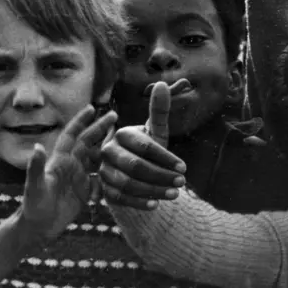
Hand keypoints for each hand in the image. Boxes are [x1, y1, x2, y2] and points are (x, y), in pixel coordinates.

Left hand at [19, 106, 117, 241]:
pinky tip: (124, 172)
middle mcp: (71, 165)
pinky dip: (112, 175)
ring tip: (124, 141)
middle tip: (116, 115)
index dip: (80, 121)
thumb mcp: (35, 187)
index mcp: (59, 160)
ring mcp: (79, 177)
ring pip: (98, 158)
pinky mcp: (85, 191)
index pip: (71, 135)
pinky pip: (102, 180)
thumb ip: (36, 168)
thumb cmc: (33, 206)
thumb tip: (37, 147)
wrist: (38, 229)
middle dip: (100, 128)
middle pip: (88, 142)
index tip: (92, 107)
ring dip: (109, 150)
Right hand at [99, 81, 189, 209]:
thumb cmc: (148, 148)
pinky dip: (138, 202)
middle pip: (135, 166)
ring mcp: (103, 171)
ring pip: (128, 184)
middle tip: (182, 182)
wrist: (134, 170)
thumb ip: (160, 109)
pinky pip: (120, 198)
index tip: (185, 167)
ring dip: (154, 190)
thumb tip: (161, 82)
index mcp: (121, 133)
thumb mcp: (156, 130)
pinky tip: (156, 205)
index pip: (145, 146)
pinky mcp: (103, 189)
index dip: (166, 158)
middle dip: (161, 175)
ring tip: (175, 194)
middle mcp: (107, 151)